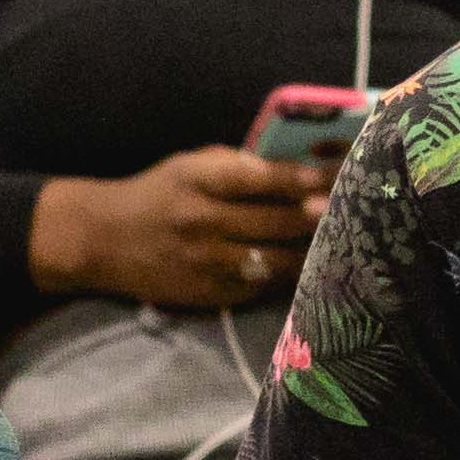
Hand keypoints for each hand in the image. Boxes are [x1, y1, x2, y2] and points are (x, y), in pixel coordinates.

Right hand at [33, 145, 328, 311]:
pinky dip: (288, 275)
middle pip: (278, 221)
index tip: (338, 173)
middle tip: (355, 207)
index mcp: (199, 181)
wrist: (103, 241)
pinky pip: (261, 286)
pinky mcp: (210, 293)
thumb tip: (298, 169)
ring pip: (277, 259)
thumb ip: (237, 167)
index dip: (303, 177)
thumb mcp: (188, 166)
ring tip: (343, 241)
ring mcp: (208, 261)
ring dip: (312, 250)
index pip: (262, 178)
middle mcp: (204, 221)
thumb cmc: (156, 194)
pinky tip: (310, 267)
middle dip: (320, 215)